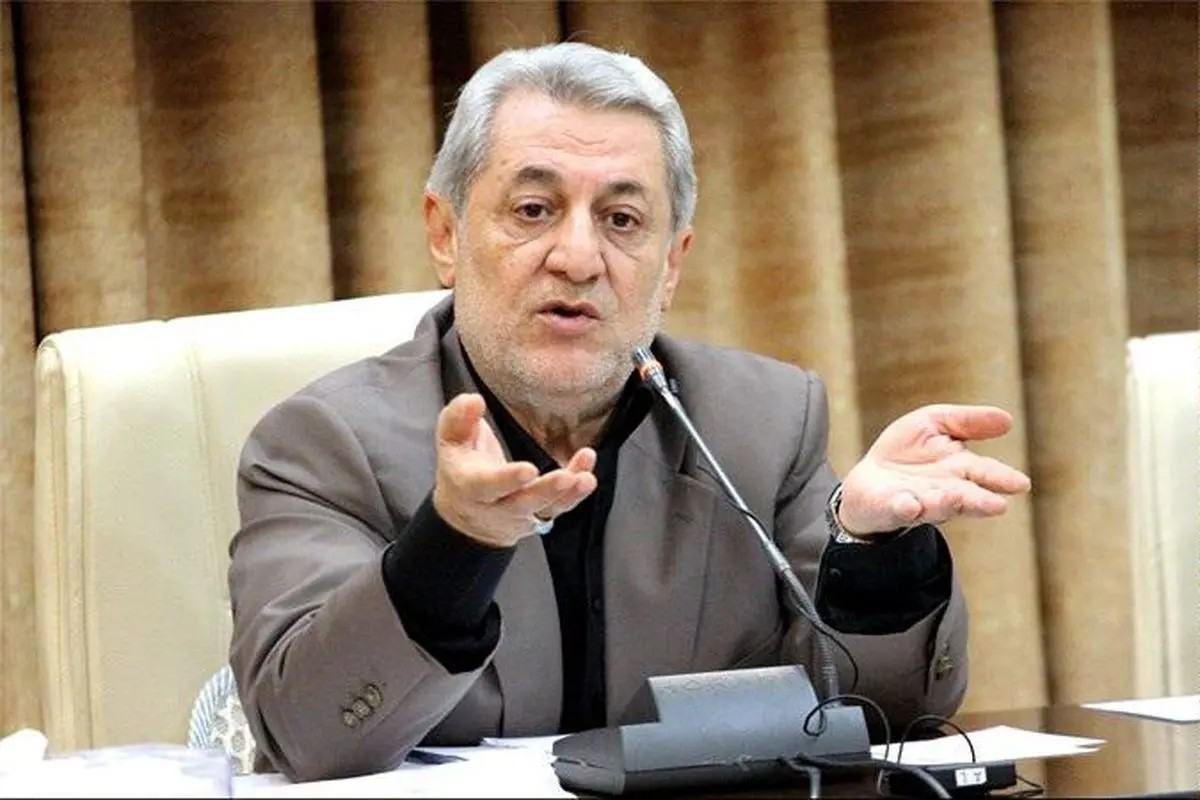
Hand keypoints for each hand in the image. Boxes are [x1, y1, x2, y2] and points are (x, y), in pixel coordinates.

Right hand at [432, 393, 597, 547]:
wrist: (465, 513)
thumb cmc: (460, 466)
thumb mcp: (450, 440)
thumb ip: (458, 418)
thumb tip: (474, 400)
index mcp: (470, 487)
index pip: (487, 486)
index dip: (507, 480)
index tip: (529, 469)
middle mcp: (495, 506)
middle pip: (522, 503)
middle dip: (545, 491)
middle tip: (566, 477)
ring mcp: (520, 515)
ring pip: (545, 508)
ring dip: (568, 494)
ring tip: (586, 477)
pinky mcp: (539, 516)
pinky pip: (560, 507)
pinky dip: (576, 493)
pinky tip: (587, 474)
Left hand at [837, 404, 1030, 535]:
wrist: (868, 479)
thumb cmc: (908, 450)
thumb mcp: (935, 423)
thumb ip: (967, 421)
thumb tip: (1008, 419)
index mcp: (960, 470)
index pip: (985, 473)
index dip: (1001, 479)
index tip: (1020, 484)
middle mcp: (944, 490)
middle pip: (966, 497)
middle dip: (980, 501)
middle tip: (998, 506)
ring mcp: (918, 501)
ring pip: (936, 506)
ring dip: (945, 504)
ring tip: (955, 498)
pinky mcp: (890, 507)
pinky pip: (899, 509)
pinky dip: (906, 508)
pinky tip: (911, 505)